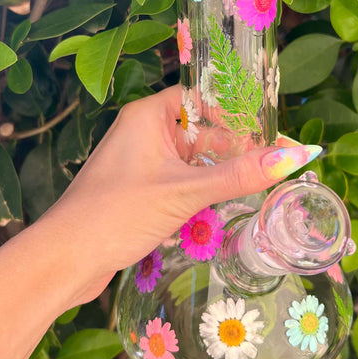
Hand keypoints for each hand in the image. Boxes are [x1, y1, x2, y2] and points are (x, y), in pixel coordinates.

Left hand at [42, 86, 320, 304]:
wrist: (64, 260)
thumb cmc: (116, 213)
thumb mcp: (184, 192)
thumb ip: (238, 175)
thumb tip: (293, 156)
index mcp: (149, 115)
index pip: (203, 99)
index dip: (238, 113)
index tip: (272, 133)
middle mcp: (144, 132)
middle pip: (202, 132)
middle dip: (235, 150)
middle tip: (275, 166)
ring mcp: (140, 163)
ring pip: (192, 161)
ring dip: (219, 175)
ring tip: (259, 189)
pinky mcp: (138, 191)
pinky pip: (179, 183)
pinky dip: (201, 193)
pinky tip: (225, 209)